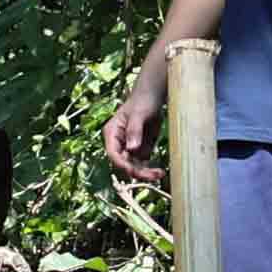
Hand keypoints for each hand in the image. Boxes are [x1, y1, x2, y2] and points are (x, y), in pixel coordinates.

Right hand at [103, 62, 169, 183]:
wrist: (154, 97)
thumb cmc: (144, 100)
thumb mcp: (139, 113)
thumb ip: (134, 130)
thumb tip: (132, 149)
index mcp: (112, 133)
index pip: (113, 154)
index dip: (122, 165)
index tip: (134, 170)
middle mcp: (119, 144)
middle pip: (124, 164)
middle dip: (137, 171)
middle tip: (154, 175)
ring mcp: (130, 148)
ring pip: (134, 167)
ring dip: (145, 173)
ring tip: (160, 174)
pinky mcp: (141, 150)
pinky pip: (143, 165)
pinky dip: (150, 170)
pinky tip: (160, 172)